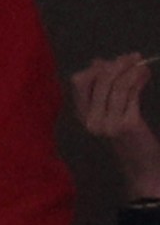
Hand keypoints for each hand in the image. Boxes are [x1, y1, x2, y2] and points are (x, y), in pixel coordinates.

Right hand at [72, 52, 159, 198]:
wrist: (143, 166)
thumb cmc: (129, 139)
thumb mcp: (111, 111)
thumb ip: (103, 88)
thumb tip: (97, 62)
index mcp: (82, 115)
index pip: (79, 82)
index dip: (97, 68)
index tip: (114, 61)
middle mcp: (90, 120)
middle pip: (99, 79)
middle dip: (118, 64)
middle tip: (134, 57)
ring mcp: (106, 123)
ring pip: (116, 84)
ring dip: (132, 69)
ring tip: (142, 65)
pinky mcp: (124, 124)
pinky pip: (130, 93)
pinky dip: (139, 79)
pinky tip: (145, 75)